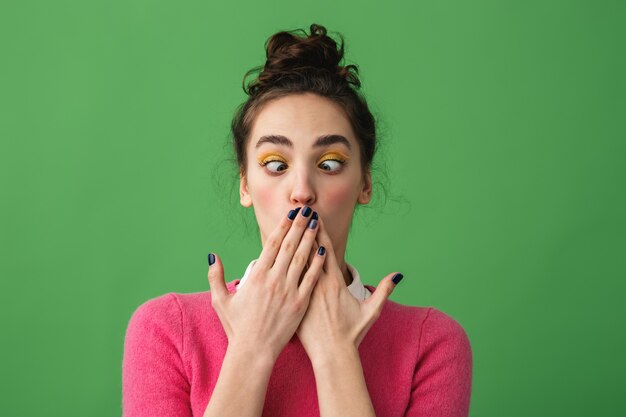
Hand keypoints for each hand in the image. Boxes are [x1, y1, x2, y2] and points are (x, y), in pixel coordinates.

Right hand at [207, 206, 325, 360]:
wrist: (253, 352)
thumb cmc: (237, 327)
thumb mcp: (220, 300)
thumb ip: (216, 276)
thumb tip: (212, 255)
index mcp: (256, 275)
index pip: (272, 244)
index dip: (283, 226)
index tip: (290, 213)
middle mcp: (273, 279)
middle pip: (290, 245)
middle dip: (299, 225)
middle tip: (307, 210)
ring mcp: (288, 291)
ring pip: (302, 258)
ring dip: (310, 238)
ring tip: (317, 223)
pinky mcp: (300, 303)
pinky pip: (311, 278)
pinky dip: (318, 263)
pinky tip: (324, 250)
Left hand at [296, 216, 401, 364]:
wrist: (332, 356)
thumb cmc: (352, 334)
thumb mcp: (371, 311)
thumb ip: (383, 291)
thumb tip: (397, 275)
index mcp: (334, 284)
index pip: (325, 252)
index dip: (320, 233)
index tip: (315, 217)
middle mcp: (317, 286)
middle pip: (307, 253)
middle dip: (303, 231)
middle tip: (298, 213)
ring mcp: (304, 295)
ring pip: (294, 265)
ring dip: (290, 245)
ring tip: (285, 228)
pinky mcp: (295, 304)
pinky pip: (287, 282)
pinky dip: (282, 268)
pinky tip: (275, 257)